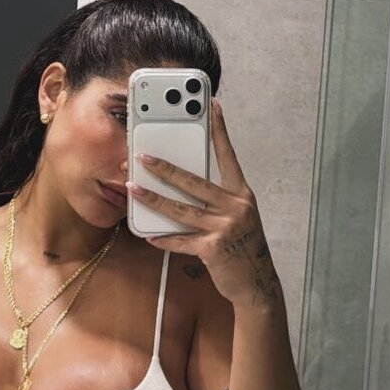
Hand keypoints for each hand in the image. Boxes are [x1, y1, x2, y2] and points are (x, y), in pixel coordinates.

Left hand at [126, 98, 281, 309]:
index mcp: (241, 195)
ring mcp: (224, 227)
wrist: (256, 282)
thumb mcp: (239, 218)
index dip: (220, 131)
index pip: (228, 156)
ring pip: (180, 210)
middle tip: (143, 156)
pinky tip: (149, 236)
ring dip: (153, 199)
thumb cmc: (243, 249)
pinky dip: (164, 240)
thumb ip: (218, 202)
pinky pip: (182, 241)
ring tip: (132, 190)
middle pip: (193, 182)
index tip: (212, 106)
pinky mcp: (213, 248)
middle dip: (165, 168)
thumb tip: (185, 189)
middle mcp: (234, 207)